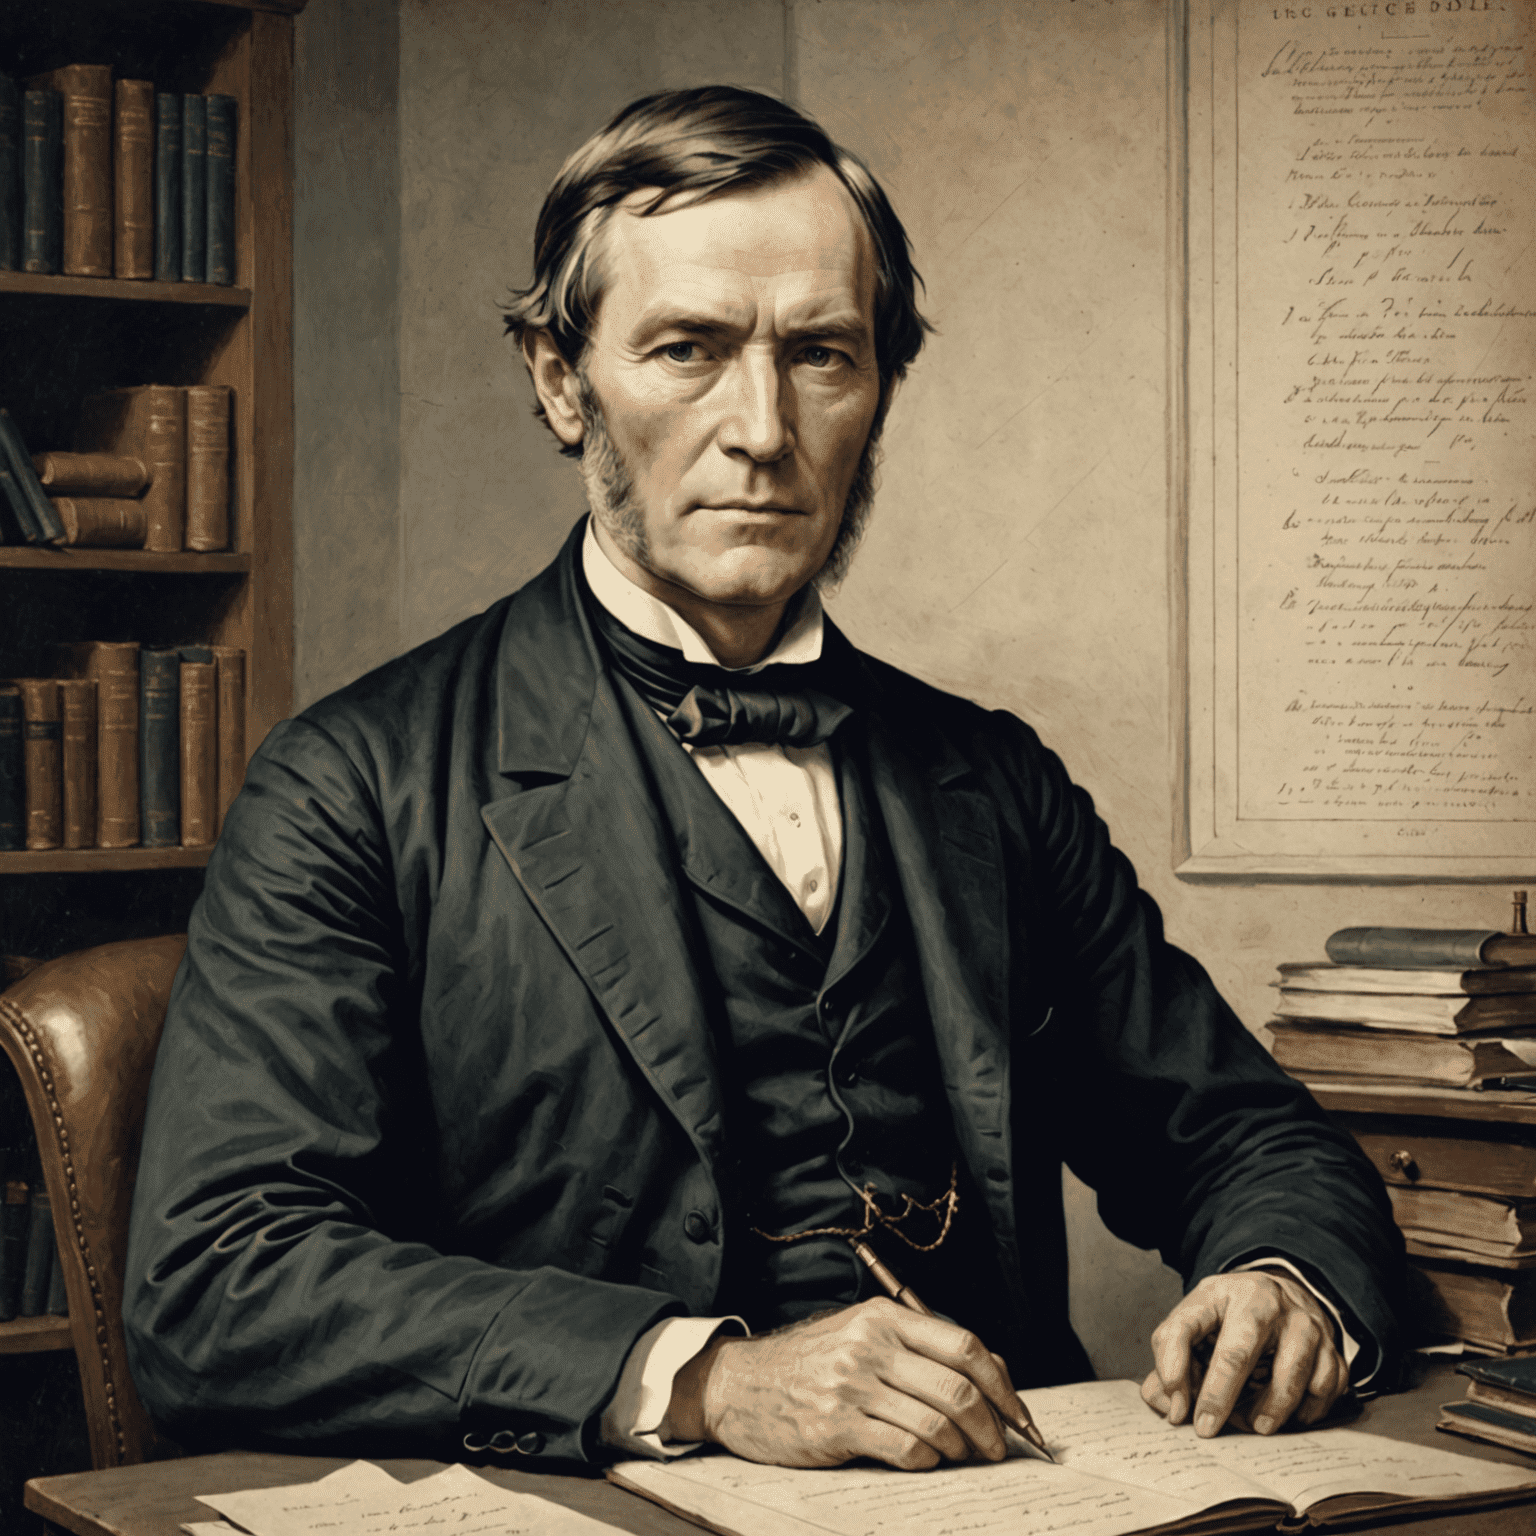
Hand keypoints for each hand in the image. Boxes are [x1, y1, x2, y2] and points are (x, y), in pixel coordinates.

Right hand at [666, 1298, 1026, 1469]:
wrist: (739, 1383)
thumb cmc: (808, 1362)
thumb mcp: (861, 1334)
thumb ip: (918, 1347)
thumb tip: (991, 1373)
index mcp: (884, 1317)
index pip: (965, 1346)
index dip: (1003, 1385)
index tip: (1019, 1414)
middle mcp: (871, 1345)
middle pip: (959, 1388)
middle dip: (992, 1427)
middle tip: (999, 1448)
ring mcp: (852, 1385)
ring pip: (936, 1423)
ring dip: (962, 1449)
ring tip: (962, 1457)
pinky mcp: (835, 1426)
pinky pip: (904, 1449)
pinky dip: (926, 1461)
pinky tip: (923, 1460)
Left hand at [1140, 1269, 1347, 1438]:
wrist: (1282, 1294)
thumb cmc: (1231, 1317)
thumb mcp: (1196, 1322)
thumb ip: (1172, 1360)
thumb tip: (1171, 1407)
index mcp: (1218, 1293)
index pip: (1184, 1326)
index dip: (1174, 1369)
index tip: (1177, 1411)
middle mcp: (1262, 1302)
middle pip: (1237, 1351)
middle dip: (1219, 1396)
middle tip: (1208, 1429)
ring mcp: (1302, 1322)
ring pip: (1290, 1372)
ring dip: (1271, 1408)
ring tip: (1256, 1425)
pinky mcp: (1332, 1346)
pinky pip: (1325, 1387)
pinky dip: (1308, 1410)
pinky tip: (1292, 1415)